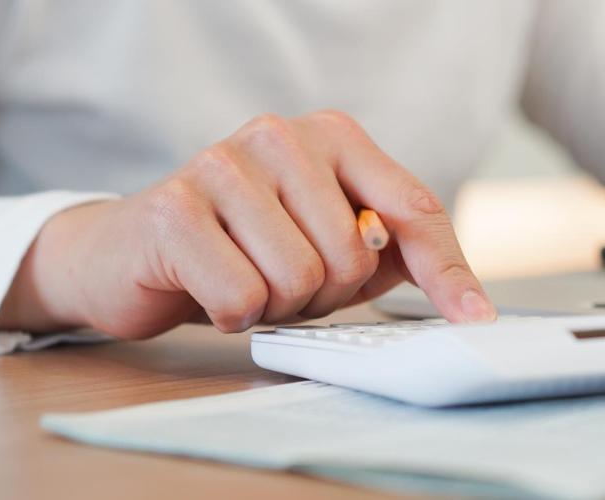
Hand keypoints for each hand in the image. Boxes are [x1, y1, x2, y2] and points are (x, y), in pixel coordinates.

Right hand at [0, 111, 495, 338]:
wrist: (128, 253)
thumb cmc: (242, 249)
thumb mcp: (329, 247)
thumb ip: (393, 255)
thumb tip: (468, 302)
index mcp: (331, 135)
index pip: (412, 208)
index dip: (446, 271)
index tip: (476, 318)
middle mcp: (280, 134)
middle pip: (354, 255)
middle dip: (324, 293)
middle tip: (280, 279)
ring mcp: (222, 164)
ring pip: (300, 278)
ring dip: (275, 305)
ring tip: (244, 278)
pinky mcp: (173, 208)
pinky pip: (242, 296)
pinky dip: (231, 314)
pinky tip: (207, 288)